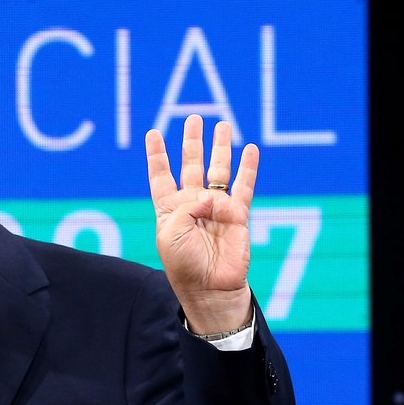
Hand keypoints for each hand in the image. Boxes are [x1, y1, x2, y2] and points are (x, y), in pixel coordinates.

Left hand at [144, 114, 257, 334]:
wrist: (209, 286)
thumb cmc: (184, 263)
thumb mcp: (171, 233)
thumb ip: (186, 208)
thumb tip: (212, 195)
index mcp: (169, 209)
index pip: (161, 176)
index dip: (157, 155)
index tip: (153, 133)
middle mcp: (192, 204)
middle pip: (192, 165)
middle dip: (192, 142)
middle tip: (194, 118)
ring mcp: (216, 207)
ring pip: (218, 170)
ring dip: (220, 148)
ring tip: (222, 125)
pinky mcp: (237, 214)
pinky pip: (243, 186)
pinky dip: (248, 168)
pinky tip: (250, 150)